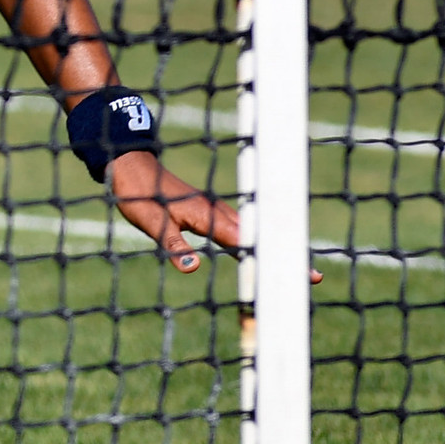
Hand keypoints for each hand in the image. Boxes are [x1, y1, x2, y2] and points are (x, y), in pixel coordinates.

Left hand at [102, 150, 319, 281]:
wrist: (130, 167)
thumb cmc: (139, 195)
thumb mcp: (151, 223)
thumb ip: (173, 246)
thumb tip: (193, 268)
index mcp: (208, 216)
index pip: (247, 243)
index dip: (272, 258)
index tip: (299, 272)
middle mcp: (218, 212)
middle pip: (259, 236)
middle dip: (284, 255)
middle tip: (313, 277)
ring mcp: (216, 210)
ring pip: (253, 230)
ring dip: (274, 248)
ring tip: (299, 267)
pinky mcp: (210, 212)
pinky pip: (240, 228)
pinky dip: (256, 240)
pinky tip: (263, 251)